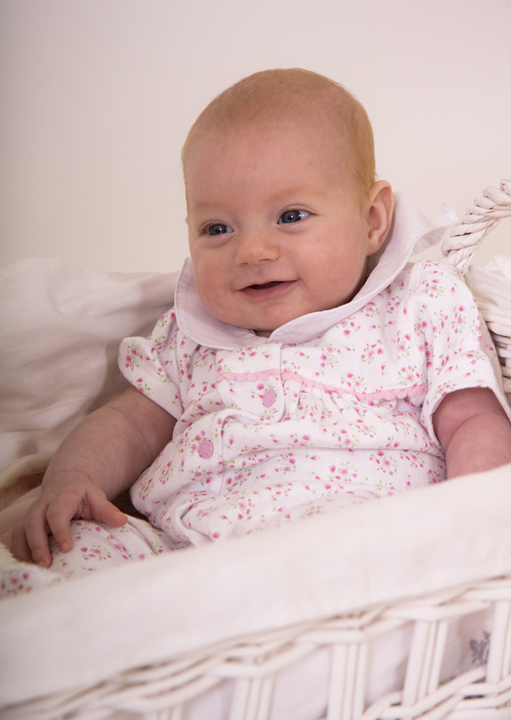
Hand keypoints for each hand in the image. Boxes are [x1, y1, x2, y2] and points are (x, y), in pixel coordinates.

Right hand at [7, 478, 126, 567]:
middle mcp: (41, 506)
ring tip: (36, 569)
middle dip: (37, 545)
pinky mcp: (24, 524)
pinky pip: (14, 538)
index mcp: (61, 499)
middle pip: (33, 524)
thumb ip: (107, 510)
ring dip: (25, 551)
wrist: (67, 484)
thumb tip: (122, 521)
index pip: (57, 514)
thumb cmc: (84, 496)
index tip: (67, 548)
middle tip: (46, 564)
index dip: (60, 530)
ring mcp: (30, 515)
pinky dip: (17, 552)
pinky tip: (26, 566)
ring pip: (20, 532)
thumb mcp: (97, 498)